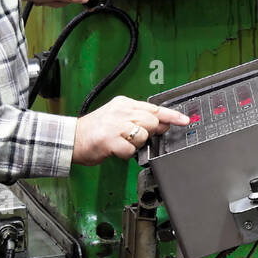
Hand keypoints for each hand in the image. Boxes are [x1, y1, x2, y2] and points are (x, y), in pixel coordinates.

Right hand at [72, 95, 189, 163]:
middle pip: (152, 122)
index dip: (172, 115)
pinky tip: (116, 150)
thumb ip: (139, 118)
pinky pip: (130, 150)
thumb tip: (163, 124)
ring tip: (122, 142)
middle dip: (149, 133)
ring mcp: (115, 125)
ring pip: (143, 136)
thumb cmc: (95, 130)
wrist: (71, 139)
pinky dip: (126, 154)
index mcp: (124, 103)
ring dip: (136, 144)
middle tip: (134, 137)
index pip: (155, 108)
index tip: (185, 120)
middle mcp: (121, 112)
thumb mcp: (118, 117)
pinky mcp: (109, 140)